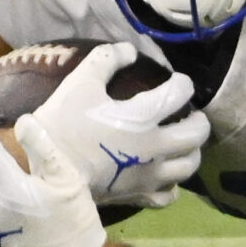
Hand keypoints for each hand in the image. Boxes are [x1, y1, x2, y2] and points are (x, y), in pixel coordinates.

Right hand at [30, 42, 206, 211]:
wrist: (46, 173)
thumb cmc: (63, 125)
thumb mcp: (81, 83)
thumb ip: (107, 60)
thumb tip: (130, 50)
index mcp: (144, 117)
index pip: (180, 94)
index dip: (183, 84)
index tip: (177, 81)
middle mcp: (155, 148)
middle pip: (197, 134)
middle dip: (199, 120)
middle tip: (190, 114)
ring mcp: (149, 175)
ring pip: (189, 165)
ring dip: (192, 151)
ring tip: (182, 143)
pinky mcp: (138, 196)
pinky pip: (168, 196)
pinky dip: (173, 185)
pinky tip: (166, 176)